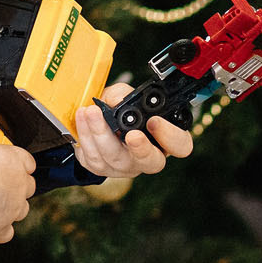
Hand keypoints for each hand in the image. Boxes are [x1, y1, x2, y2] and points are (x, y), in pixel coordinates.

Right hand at [0, 99, 36, 244]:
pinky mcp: (1, 228)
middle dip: (11, 182)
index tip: (0, 158)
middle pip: (25, 183)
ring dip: (8, 204)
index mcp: (11, 160)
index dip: (14, 159)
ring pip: (20, 207)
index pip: (24, 158)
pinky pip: (6, 231)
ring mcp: (12, 208)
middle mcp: (17, 184)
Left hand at [74, 82, 192, 179]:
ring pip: (115, 158)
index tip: (154, 121)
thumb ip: (123, 94)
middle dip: (141, 149)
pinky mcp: (101, 168)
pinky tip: (81, 119)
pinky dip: (84, 136)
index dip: (170, 136)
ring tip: (90, 111)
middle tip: (131, 135)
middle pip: (151, 162)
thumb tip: (117, 101)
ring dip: (100, 133)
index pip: (180, 145)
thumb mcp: (124, 96)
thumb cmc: (119, 110)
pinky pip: (92, 158)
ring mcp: (125, 166)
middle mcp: (148, 157)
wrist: (94, 122)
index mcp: (164, 139)